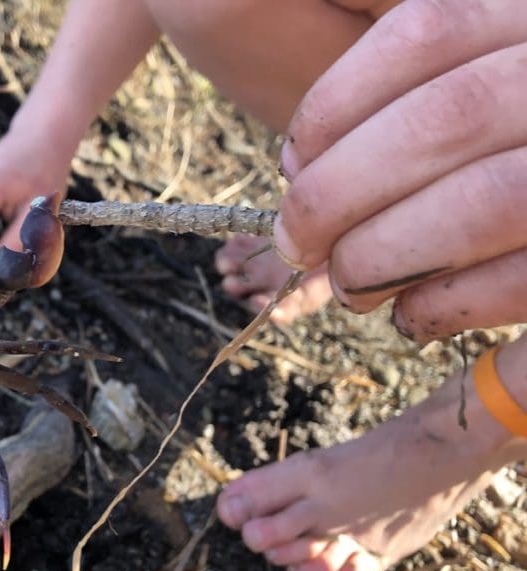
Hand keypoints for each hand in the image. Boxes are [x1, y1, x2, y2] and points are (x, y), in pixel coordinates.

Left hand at [273, 0, 526, 340]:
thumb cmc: (506, 149)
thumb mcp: (481, 91)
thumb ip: (410, 107)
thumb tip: (301, 170)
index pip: (428, 31)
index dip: (336, 105)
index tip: (291, 163)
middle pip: (446, 120)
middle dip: (340, 194)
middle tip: (298, 242)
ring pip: (487, 201)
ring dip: (384, 256)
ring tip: (350, 285)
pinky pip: (525, 279)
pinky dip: (445, 304)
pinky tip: (412, 315)